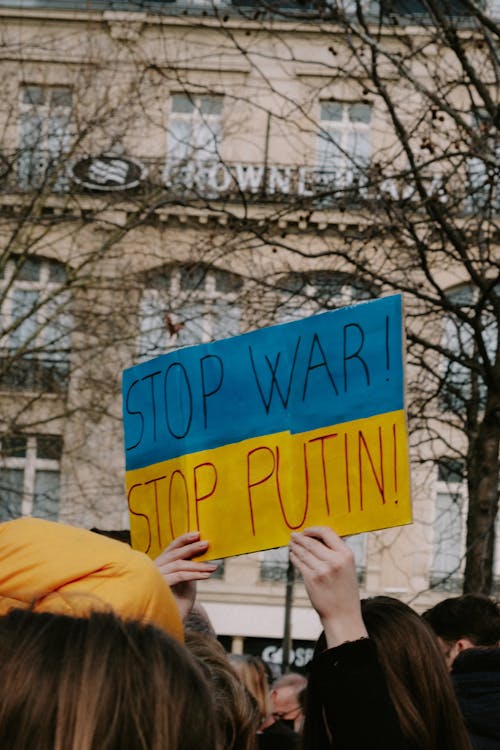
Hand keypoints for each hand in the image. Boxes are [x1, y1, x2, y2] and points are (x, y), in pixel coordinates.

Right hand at [154, 531, 217, 620]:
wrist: (168, 626)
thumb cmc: (177, 604)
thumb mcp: (186, 583)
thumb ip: (190, 568)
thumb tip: (204, 554)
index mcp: (159, 564)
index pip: (171, 548)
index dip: (184, 539)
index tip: (197, 534)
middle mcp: (154, 568)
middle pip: (174, 553)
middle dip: (192, 548)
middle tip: (207, 544)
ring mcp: (155, 577)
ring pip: (178, 564)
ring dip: (198, 564)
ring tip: (213, 566)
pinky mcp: (159, 586)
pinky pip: (180, 576)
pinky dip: (195, 574)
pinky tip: (207, 575)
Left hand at [289, 526, 367, 647]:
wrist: (343, 615)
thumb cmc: (345, 590)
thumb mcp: (348, 567)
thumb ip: (336, 552)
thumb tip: (316, 538)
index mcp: (346, 555)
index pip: (327, 532)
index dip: (314, 530)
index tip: (306, 531)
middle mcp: (335, 561)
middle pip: (312, 542)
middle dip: (300, 538)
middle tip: (293, 535)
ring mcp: (322, 570)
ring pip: (303, 552)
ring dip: (295, 546)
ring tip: (291, 544)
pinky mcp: (311, 579)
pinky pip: (299, 563)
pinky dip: (294, 557)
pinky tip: (292, 555)